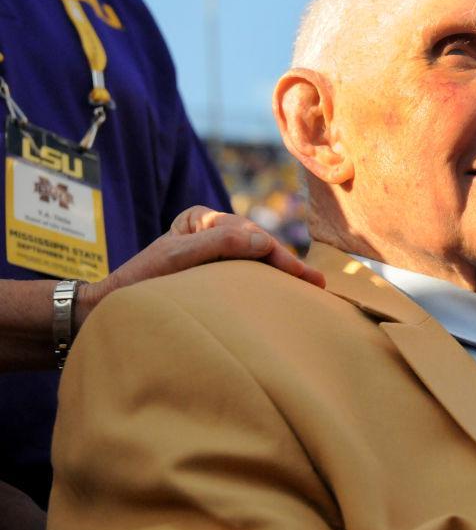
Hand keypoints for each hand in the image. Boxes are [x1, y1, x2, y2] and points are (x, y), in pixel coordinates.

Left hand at [77, 206, 325, 324]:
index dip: (281, 256)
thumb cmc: (136, 286)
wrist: (105, 311)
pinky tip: (280, 291)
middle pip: (257, 245)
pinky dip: (263, 280)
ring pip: (253, 259)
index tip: (307, 279)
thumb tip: (261, 240)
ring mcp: (210, 251)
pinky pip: (244, 272)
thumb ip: (218, 244)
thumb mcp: (176, 260)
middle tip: (317, 285)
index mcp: (202, 218)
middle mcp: (209, 230)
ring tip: (307, 288)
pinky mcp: (210, 271)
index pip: (251, 235)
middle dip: (285, 264)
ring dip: (278, 273)